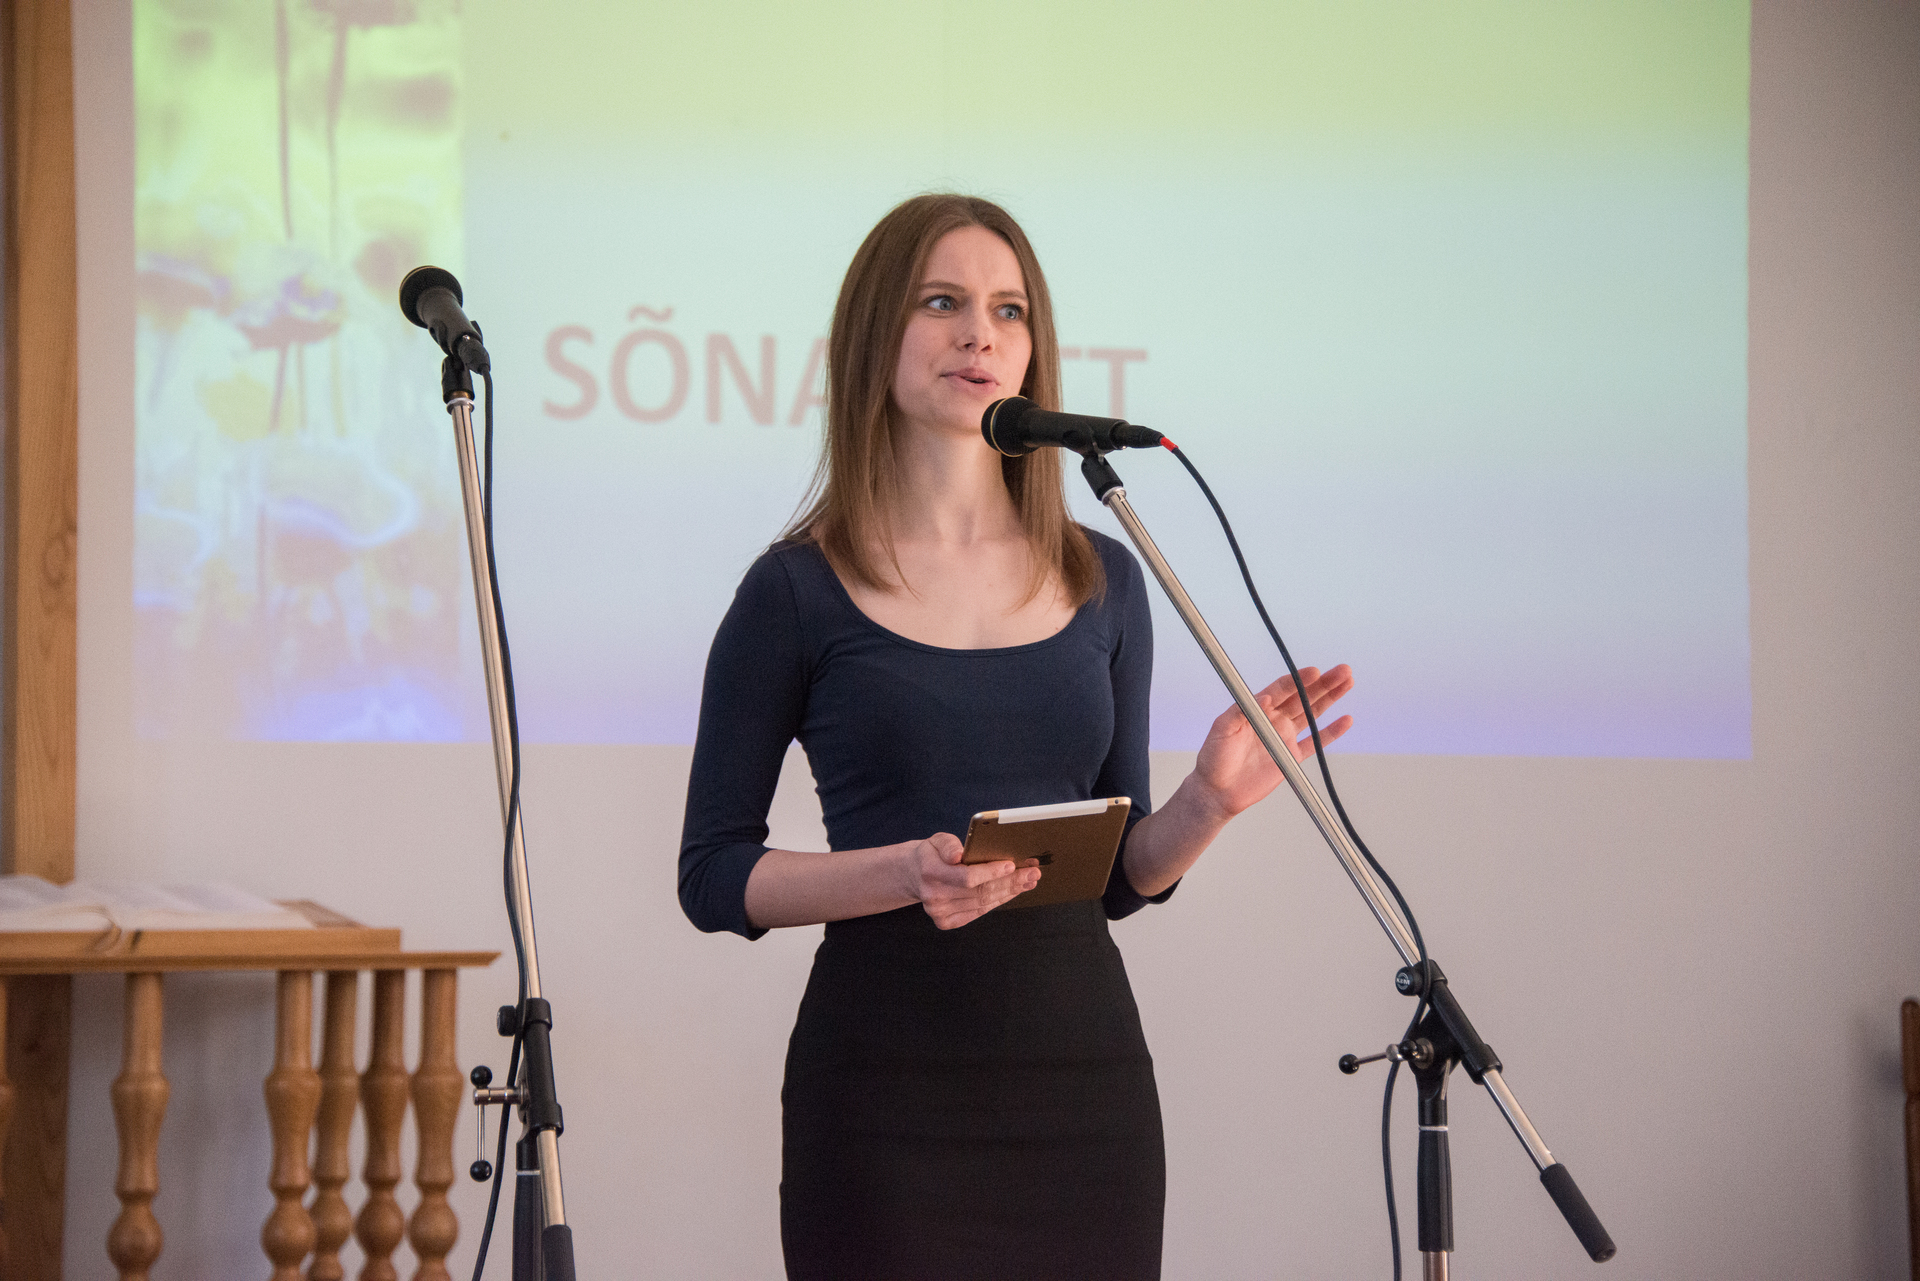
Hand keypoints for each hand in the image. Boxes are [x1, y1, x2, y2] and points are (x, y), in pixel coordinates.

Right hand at [898, 833, 1040, 929]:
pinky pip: (977, 912)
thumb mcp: (937, 840)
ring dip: (1008, 893)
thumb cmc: (932, 854)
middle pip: (980, 892)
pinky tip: (1010, 893)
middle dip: (1010, 882)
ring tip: (1027, 882)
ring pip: (982, 903)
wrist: (914, 874)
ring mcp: (939, 912)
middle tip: (1032, 873)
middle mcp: (934, 896)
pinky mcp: (945, 922)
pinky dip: (997, 902)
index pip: (967, 877)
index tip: (1012, 865)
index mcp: (931, 872)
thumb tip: (957, 855)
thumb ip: (948, 844)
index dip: (991, 872)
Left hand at [1191, 664, 1354, 819]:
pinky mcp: (1292, 757)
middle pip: (1303, 696)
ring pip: (1312, 714)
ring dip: (1330, 698)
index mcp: (1257, 709)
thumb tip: (1265, 695)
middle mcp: (1273, 720)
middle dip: (1323, 683)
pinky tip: (1345, 720)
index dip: (1299, 680)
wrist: (1217, 791)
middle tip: (1342, 671)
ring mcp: (1284, 737)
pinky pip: (1316, 743)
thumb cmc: (1213, 758)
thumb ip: (1241, 711)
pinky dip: (1331, 732)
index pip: (1282, 689)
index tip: (1314, 672)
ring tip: (1347, 682)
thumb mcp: (1222, 728)